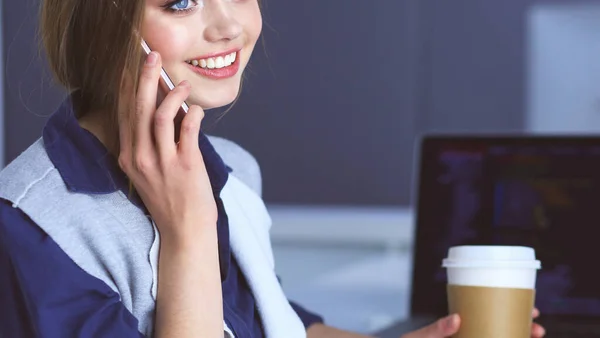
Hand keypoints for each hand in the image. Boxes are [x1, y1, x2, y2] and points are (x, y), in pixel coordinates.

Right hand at [118, 51, 216, 241]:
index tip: (131, 65)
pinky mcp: (184, 166)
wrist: (184, 232)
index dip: (127, 87)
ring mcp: (161, 162)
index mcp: (128, 157)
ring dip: (172, 95)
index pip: (124, 114)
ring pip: (160, 116)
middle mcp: (140, 158)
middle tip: (152, 56)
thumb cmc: (170, 201)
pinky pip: (187, 131)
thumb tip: (165, 109)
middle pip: (138, 108)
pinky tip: (198, 109)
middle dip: (145, 78)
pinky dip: (193, 115)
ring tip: (181, 84)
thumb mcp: (149, 173)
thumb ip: (151, 144)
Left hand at [400, 308, 545, 337]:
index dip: (513, 311)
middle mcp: (466, 336)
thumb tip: (456, 318)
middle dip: (522, 328)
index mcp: (459, 327)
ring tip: (532, 335)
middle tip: (538, 328)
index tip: (534, 309)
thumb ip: (436, 330)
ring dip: (516, 337)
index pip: (490, 316)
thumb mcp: (420, 337)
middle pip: (500, 330)